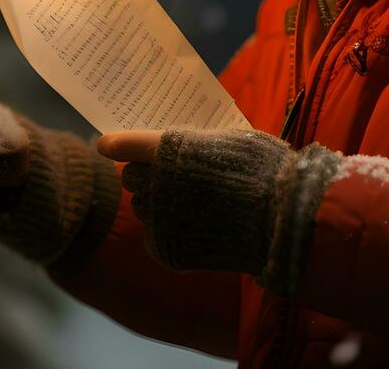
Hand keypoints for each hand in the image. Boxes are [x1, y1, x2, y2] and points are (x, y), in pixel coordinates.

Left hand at [89, 127, 301, 276]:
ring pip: (142, 208)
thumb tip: (175, 145)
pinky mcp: (167, 249)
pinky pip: (155, 236)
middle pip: (130, 177)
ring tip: (186, 204)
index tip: (105, 145)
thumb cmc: (263, 169)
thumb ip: (196, 143)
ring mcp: (159, 219)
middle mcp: (156, 184)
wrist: (282, 219)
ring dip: (154, 204)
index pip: (123, 144)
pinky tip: (194, 228)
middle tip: (161, 176)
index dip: (114, 144)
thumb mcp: (230, 139)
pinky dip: (168, 232)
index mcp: (168, 150)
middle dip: (142, 174)